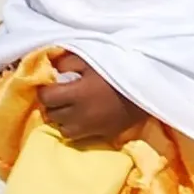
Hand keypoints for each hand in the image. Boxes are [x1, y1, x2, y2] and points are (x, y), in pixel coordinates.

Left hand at [33, 55, 147, 144]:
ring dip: (63, 119)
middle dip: (52, 105)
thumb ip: (67, 62)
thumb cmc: (118, 66)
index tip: (51, 85)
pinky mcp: (104, 135)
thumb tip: (52, 70)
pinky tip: (83, 117)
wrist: (148, 84)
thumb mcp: (91, 56)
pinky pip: (81, 137)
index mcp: (77, 94)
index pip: (46, 98)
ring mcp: (93, 128)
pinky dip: (77, 128)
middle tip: (60, 95)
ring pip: (64, 130)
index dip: (45, 90)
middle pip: (52, 115)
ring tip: (70, 108)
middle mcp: (81, 115)